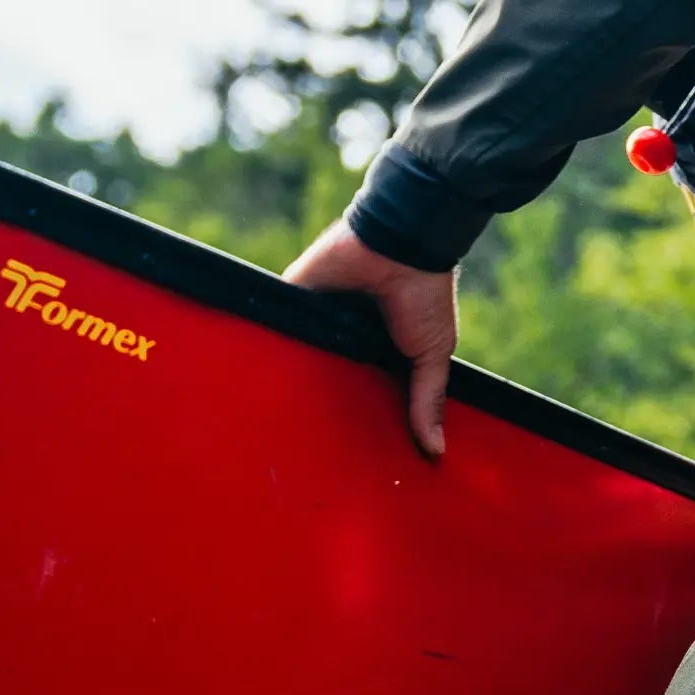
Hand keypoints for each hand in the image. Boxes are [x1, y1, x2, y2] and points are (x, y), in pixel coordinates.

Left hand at [285, 216, 456, 459]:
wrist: (400, 242)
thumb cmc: (425, 294)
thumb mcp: (433, 354)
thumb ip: (427, 399)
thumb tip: (436, 450)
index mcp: (376, 349)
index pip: (359, 390)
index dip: (357, 417)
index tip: (352, 451)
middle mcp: (344, 335)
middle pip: (325, 379)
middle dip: (319, 407)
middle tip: (315, 446)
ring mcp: (317, 318)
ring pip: (297, 356)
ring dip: (290, 380)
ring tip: (282, 422)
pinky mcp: (294, 298)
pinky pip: (275, 326)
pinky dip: (268, 346)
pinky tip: (259, 379)